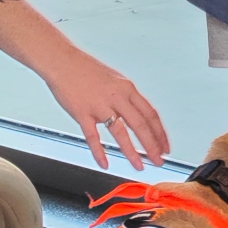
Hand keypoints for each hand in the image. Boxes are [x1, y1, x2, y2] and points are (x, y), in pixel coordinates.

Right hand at [41, 51, 170, 171]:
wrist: (62, 61)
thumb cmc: (86, 70)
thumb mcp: (114, 80)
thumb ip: (125, 97)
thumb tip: (136, 113)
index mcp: (127, 88)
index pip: (151, 114)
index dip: (160, 133)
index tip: (165, 147)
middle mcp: (117, 96)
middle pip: (141, 125)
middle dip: (152, 146)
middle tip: (159, 161)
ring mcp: (100, 105)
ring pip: (121, 133)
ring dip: (132, 152)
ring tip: (139, 166)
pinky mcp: (82, 112)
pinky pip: (93, 136)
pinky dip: (99, 152)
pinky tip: (105, 163)